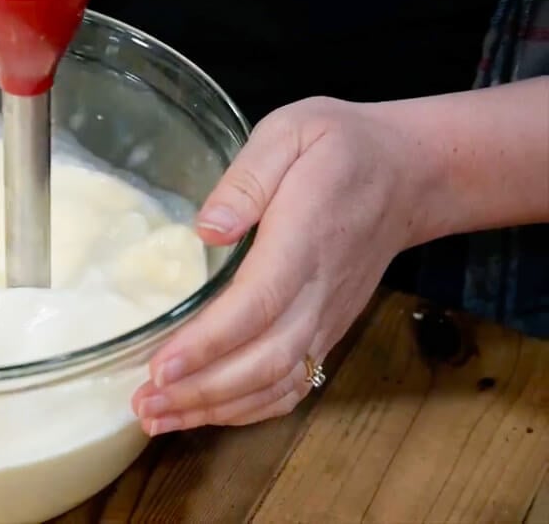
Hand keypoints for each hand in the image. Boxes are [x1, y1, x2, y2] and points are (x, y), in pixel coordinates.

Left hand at [132, 96, 429, 434]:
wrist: (408, 175)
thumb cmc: (340, 146)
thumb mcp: (292, 131)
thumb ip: (248, 177)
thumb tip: (207, 229)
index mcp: (304, 239)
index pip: (257, 304)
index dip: (208, 343)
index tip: (160, 367)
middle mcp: (318, 290)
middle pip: (263, 359)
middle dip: (200, 391)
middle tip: (141, 405)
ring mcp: (327, 316)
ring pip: (277, 381)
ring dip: (216, 408)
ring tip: (157, 418)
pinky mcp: (326, 328)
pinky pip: (293, 382)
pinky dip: (250, 409)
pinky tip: (204, 413)